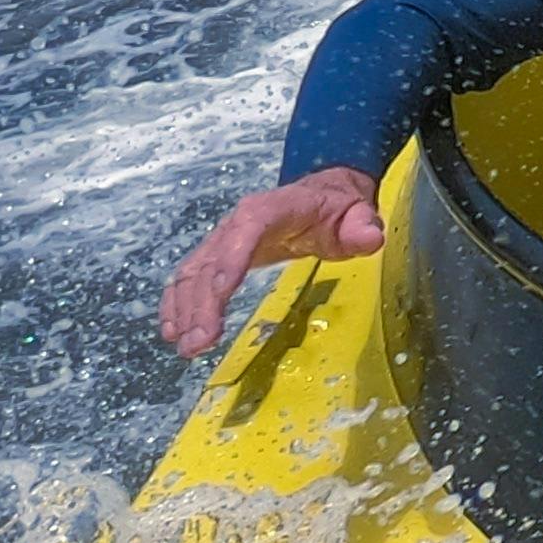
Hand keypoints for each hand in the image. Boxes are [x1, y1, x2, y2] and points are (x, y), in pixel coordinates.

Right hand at [159, 166, 384, 353]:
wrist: (320, 195)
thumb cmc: (337, 210)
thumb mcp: (357, 214)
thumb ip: (362, 227)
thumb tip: (368, 238)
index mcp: (272, 209)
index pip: (246, 230)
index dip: (230, 260)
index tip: (220, 294)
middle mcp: (238, 224)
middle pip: (213, 261)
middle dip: (203, 303)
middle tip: (199, 343)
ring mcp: (223, 240)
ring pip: (194, 274)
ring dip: (186, 311)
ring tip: (187, 348)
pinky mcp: (215, 256)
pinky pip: (188, 279)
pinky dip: (177, 304)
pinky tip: (173, 331)